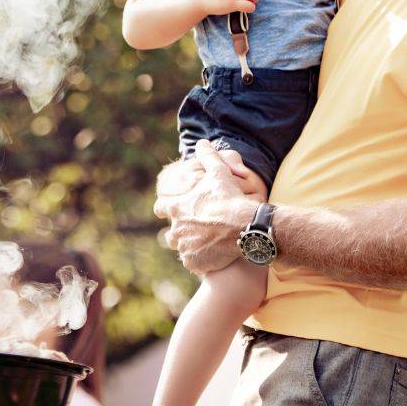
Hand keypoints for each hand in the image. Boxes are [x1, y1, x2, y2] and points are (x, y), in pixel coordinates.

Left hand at [153, 141, 258, 274]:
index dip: (167, 208)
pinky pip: (192, 263)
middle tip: (196, 230)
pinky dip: (200, 261)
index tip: (175, 210)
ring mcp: (184, 247)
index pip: (161, 208)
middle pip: (170, 233)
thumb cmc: (230, 198)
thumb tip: (202, 142)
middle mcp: (176, 228)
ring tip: (204, 243)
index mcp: (177, 207)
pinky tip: (211, 256)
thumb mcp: (219, 172)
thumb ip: (208, 156)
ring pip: (181, 248)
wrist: (245, 227)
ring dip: (189, 246)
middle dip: (180, 231)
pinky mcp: (194, 262)